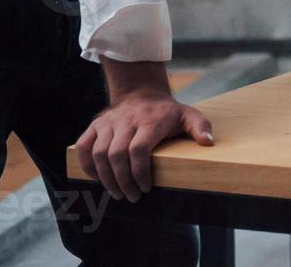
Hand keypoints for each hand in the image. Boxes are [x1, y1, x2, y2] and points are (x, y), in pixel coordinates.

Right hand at [75, 70, 213, 201]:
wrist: (141, 93)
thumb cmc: (166, 112)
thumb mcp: (188, 115)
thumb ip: (200, 126)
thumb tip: (208, 142)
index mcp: (150, 121)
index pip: (138, 150)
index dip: (139, 172)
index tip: (146, 188)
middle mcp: (126, 121)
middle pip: (116, 155)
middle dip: (122, 181)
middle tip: (131, 197)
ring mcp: (108, 123)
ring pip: (98, 154)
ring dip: (105, 178)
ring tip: (117, 193)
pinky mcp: (95, 125)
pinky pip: (83, 147)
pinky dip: (86, 166)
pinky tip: (97, 179)